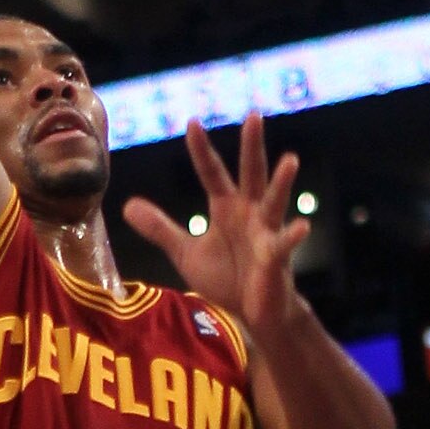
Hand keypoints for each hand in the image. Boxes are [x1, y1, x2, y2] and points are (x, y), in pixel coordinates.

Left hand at [123, 113, 305, 341]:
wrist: (253, 313)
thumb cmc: (227, 277)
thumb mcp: (186, 252)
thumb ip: (161, 228)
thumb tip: (127, 206)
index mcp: (227, 207)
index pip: (212, 173)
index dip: (202, 150)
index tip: (192, 122)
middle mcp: (249, 213)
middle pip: (251, 173)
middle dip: (252, 146)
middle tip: (254, 115)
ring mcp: (266, 233)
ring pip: (274, 202)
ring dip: (282, 183)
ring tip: (290, 160)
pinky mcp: (276, 258)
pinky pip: (285, 244)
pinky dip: (293, 236)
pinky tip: (302, 226)